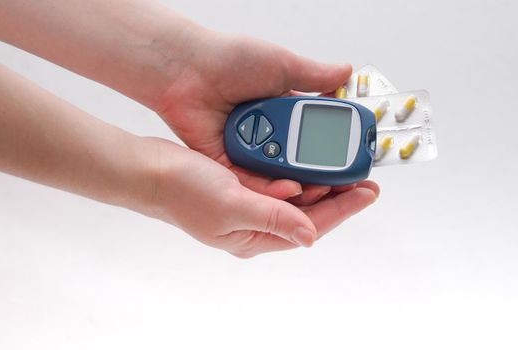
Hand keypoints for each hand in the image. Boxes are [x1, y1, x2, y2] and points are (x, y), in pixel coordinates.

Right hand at [144, 137, 378, 257]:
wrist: (150, 170)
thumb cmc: (182, 191)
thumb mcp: (232, 205)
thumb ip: (274, 218)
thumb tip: (310, 235)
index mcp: (254, 237)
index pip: (309, 227)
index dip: (341, 209)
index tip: (366, 192)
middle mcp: (255, 225)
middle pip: (307, 214)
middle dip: (336, 196)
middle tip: (362, 178)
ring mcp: (248, 207)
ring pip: (296, 198)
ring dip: (318, 182)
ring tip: (343, 169)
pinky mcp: (242, 187)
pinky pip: (279, 182)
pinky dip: (296, 171)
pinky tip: (307, 160)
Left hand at [156, 32, 363, 203]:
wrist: (188, 69)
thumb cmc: (230, 60)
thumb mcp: (280, 65)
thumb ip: (313, 76)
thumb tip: (346, 73)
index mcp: (281, 109)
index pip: (314, 133)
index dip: (333, 147)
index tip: (353, 157)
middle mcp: (267, 132)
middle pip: (299, 159)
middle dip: (320, 172)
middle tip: (345, 182)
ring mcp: (248, 149)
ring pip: (278, 174)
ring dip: (299, 182)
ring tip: (323, 190)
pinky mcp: (228, 162)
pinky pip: (252, 181)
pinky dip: (271, 187)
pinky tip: (291, 189)